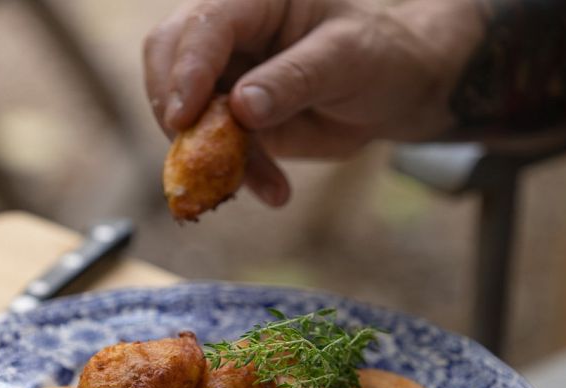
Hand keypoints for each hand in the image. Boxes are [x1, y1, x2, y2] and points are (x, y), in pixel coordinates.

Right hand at [144, 0, 481, 205]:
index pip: (205, 24)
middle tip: (196, 154)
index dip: (186, 69)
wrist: (395, 92)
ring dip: (208, 155)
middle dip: (176, 111)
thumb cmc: (379, 54)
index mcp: (255, 0)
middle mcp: (230, 33)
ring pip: (184, 114)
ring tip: (260, 183)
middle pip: (169, 60)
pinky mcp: (232, 121)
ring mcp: (226, 77)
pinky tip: (274, 191)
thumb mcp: (346, 59)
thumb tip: (241, 107)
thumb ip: (294, 79)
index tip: (183, 118)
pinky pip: (212, 150)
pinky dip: (235, 176)